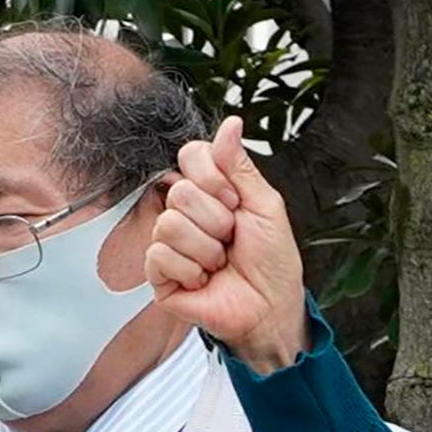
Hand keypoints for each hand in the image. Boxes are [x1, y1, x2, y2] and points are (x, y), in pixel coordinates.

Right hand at [145, 113, 310, 374]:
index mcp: (210, 190)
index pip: (190, 155)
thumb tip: (231, 122)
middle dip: (215, 220)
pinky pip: (159, 255)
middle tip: (230, 239)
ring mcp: (169, 243)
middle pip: (180, 191)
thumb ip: (240, 166)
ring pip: (168, 224)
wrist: (271, 308)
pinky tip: (203, 280)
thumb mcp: (265, 205)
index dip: (212, 177)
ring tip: (219, 263)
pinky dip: (190, 270)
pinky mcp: (159, 274)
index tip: (235, 202)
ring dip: (205, 248)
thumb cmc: (272, 261)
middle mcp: (185, 211)